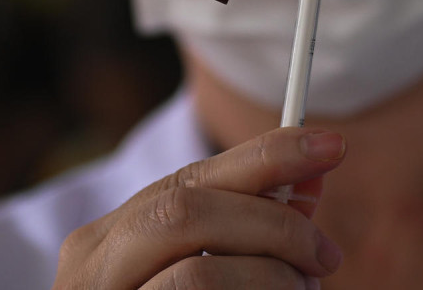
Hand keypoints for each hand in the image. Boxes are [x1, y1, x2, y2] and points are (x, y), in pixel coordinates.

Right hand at [53, 128, 345, 288]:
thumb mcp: (201, 273)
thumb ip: (247, 232)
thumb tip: (310, 181)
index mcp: (107, 241)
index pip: (190, 177)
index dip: (265, 155)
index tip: (332, 146)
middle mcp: (90, 272)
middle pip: (186, 210)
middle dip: (272, 223)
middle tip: (326, 254)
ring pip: (196, 276)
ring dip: (268, 279)